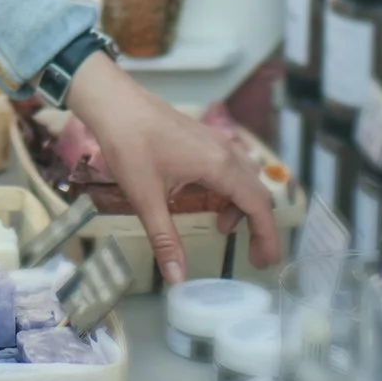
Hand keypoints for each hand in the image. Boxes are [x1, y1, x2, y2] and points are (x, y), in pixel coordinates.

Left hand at [66, 52, 278, 283]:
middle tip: (253, 256)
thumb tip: (177, 278)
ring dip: (241, 206)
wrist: (114, 102)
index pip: (258, 206)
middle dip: (259, 226)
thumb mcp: (146, 197)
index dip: (267, 236)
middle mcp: (225, 151)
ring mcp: (215, 140)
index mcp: (219, 166)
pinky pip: (229, 166)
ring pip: (244, 178)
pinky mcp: (202, 136)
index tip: (267, 262)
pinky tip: (206, 199)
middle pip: (257, 192)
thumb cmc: (130, 145)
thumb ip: (164, 239)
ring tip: (222, 229)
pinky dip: (228, 188)